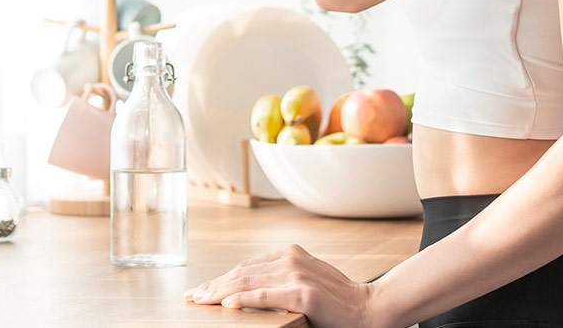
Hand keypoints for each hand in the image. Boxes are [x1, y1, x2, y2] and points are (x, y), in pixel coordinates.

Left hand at [183, 243, 384, 327]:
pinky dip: (241, 299)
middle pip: (242, 272)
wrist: (369, 309)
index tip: (202, 289)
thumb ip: (280, 279)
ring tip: (201, 302)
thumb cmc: (338, 300)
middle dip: (213, 285)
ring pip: (247, 282)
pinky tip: (225, 304)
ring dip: (219, 292)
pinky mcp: (302, 293)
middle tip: (193, 297)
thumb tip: (248, 289)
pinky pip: (263, 296)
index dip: (221, 278)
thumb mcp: (306, 280)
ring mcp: (296, 274)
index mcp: (291, 253)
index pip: (246, 266)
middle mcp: (291, 258)